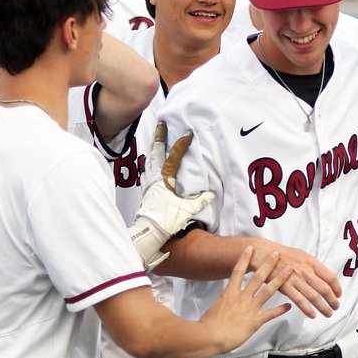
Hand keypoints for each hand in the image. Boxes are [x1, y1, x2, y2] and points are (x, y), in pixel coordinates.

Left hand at [128, 122, 214, 268]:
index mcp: (164, 179)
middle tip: (161, 124)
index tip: (188, 133)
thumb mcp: (187, 210)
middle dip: (160, 137)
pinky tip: (153, 165)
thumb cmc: (166, 220)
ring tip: (157, 141)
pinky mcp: (146, 191)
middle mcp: (154, 178)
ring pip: (150, 160)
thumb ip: (199, 201)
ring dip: (154, 149)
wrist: (148, 233)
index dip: (182, 144)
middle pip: (156, 152)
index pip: (174, 156)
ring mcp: (148, 184)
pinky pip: (148, 171)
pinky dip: (152, 163)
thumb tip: (211, 193)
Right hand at [199, 246, 292, 352]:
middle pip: (257, 277)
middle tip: (276, 254)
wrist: (210, 337)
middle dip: (268, 264)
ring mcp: (250, 308)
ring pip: (268, 291)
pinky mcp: (255, 321)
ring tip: (289, 271)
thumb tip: (224, 300)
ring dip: (280, 280)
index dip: (245, 259)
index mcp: (229, 293)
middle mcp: (241, 298)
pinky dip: (280, 310)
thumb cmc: (208, 325)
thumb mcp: (215, 307)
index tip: (250, 248)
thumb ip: (223, 302)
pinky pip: (271, 314)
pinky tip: (289, 305)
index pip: (238, 271)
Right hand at [250, 244, 341, 318]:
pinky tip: (312, 315)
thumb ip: (314, 266)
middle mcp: (306, 271)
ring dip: (323, 307)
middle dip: (333, 300)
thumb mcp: (302, 255)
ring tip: (328, 313)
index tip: (339, 294)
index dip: (337, 287)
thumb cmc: (283, 255)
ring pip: (314, 296)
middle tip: (336, 307)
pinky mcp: (285, 287)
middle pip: (325, 289)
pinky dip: (307, 309)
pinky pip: (299, 300)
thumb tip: (325, 277)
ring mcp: (296, 279)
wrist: (265, 254)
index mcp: (312, 262)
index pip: (330, 277)